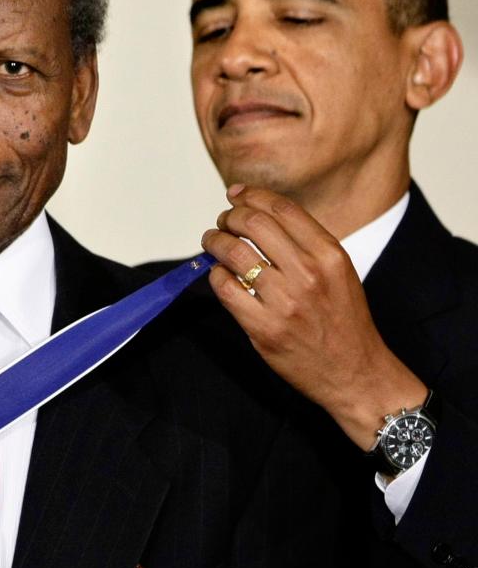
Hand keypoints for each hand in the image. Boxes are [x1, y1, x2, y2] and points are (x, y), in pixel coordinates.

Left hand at [200, 185, 425, 449]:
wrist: (355, 373)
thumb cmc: (343, 320)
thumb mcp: (338, 271)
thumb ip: (305, 242)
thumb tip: (260, 212)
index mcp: (329, 254)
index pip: (281, 208)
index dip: (252, 195)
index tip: (236, 194)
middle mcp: (308, 273)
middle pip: (253, 223)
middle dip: (230, 216)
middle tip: (223, 222)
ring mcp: (284, 301)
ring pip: (233, 252)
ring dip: (215, 241)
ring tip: (212, 241)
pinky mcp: (264, 327)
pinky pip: (225, 288)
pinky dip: (216, 275)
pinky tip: (219, 274)